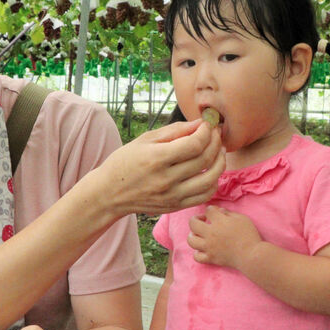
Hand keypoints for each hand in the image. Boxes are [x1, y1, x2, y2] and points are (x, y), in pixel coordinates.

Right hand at [100, 120, 224, 216]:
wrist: (109, 193)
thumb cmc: (125, 162)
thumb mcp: (145, 140)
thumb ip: (174, 130)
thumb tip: (200, 123)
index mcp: (156, 158)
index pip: (194, 144)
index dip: (206, 132)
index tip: (207, 125)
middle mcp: (166, 179)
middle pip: (205, 159)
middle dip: (216, 142)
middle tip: (215, 133)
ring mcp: (172, 195)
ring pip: (210, 179)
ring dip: (220, 162)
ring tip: (219, 151)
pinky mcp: (175, 206)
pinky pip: (204, 195)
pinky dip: (214, 182)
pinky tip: (211, 171)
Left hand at [187, 206, 260, 269]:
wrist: (251, 255)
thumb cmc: (249, 235)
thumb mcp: (242, 218)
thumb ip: (228, 213)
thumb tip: (219, 211)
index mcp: (219, 222)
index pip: (208, 210)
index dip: (211, 209)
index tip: (215, 212)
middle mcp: (210, 233)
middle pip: (193, 223)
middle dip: (196, 219)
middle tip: (203, 220)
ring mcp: (209, 247)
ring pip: (191, 240)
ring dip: (193, 235)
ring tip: (199, 234)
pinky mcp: (210, 258)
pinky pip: (196, 256)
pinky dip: (197, 252)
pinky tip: (203, 249)